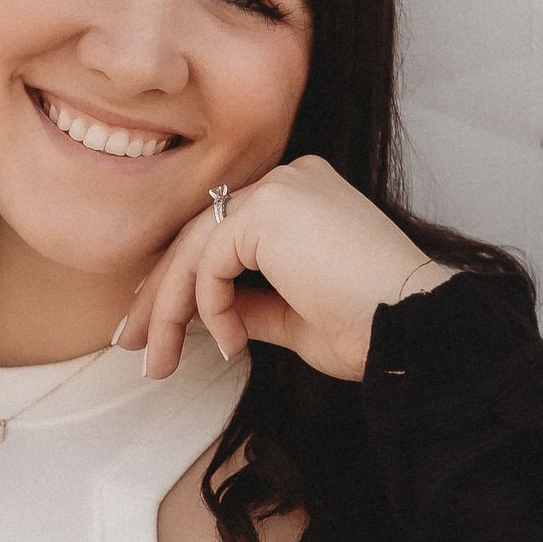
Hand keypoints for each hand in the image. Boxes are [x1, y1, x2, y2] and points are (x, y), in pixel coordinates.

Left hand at [116, 154, 455, 385]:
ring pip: (195, 248)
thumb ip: (249, 304)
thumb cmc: (371, 328)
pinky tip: (232, 345)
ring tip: (159, 362)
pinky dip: (209, 308)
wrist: (410, 330)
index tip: (156, 327)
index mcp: (303, 195)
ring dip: (169, 311)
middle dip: (160, 295)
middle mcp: (290, 179)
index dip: (184, 280)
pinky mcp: (270, 207)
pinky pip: (210, 261)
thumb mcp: (294, 317)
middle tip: (133, 345)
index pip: (223, 232)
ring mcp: (280, 187)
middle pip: (200, 235)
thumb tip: (206, 315)